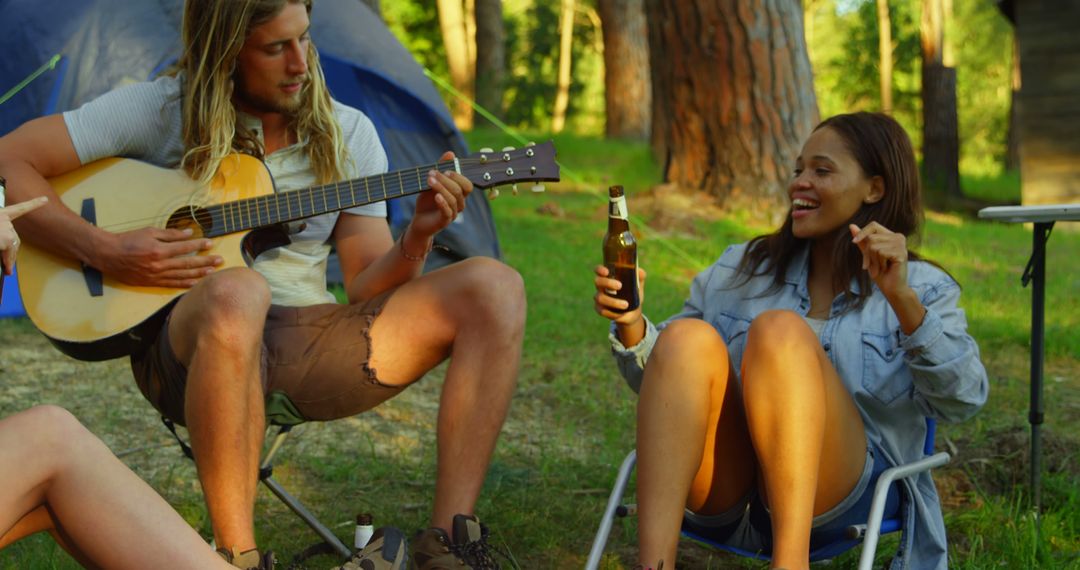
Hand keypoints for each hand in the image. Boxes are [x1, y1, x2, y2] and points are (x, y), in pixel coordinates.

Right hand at [0, 196, 47, 273]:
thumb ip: (1, 233)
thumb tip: (7, 246)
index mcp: (2, 213)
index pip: (20, 208)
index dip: (33, 204)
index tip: (44, 200)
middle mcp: (5, 218)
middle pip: (14, 237)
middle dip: (12, 251)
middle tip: (8, 265)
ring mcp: (6, 228)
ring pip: (12, 246)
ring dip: (10, 259)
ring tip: (7, 269)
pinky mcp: (6, 239)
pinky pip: (8, 253)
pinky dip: (8, 262)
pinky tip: (8, 270)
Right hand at [97, 227, 221, 287]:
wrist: (108, 255)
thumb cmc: (128, 240)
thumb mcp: (149, 232)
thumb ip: (170, 234)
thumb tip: (189, 233)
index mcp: (159, 250)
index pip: (185, 248)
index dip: (199, 245)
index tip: (210, 243)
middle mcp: (159, 265)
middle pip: (187, 264)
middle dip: (205, 261)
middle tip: (219, 260)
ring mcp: (156, 276)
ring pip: (182, 276)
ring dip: (199, 274)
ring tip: (213, 272)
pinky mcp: (151, 283)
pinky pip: (172, 285)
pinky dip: (185, 284)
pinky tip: (196, 283)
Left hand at [409, 151, 471, 239]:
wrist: (419, 220)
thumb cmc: (428, 201)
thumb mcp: (432, 182)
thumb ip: (442, 168)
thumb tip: (451, 153)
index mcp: (459, 194)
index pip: (468, 185)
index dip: (459, 176)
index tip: (445, 170)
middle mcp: (459, 204)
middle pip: (460, 190)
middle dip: (447, 180)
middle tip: (433, 172)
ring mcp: (453, 213)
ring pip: (453, 199)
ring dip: (441, 187)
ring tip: (429, 180)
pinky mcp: (445, 221)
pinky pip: (448, 211)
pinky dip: (442, 202)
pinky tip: (436, 196)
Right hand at [593, 265, 646, 324]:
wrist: (633, 312)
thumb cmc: (633, 294)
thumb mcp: (638, 284)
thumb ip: (640, 276)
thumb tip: (639, 272)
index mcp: (608, 277)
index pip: (599, 270)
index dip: (600, 269)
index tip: (607, 271)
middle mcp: (601, 286)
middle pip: (598, 281)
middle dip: (608, 283)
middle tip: (620, 286)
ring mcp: (600, 298)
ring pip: (600, 298)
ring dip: (613, 301)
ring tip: (626, 304)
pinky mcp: (600, 309)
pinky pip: (602, 311)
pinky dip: (612, 312)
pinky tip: (621, 312)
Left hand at [849, 222, 908, 297]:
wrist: (891, 287)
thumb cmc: (880, 272)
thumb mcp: (868, 254)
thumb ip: (862, 241)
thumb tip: (851, 225)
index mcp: (891, 235)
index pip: (873, 225)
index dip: (862, 232)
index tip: (854, 242)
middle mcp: (898, 237)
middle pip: (871, 238)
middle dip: (867, 254)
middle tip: (873, 264)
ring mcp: (901, 244)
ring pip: (874, 246)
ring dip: (873, 260)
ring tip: (881, 267)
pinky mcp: (901, 253)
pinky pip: (881, 253)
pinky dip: (879, 263)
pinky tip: (886, 268)